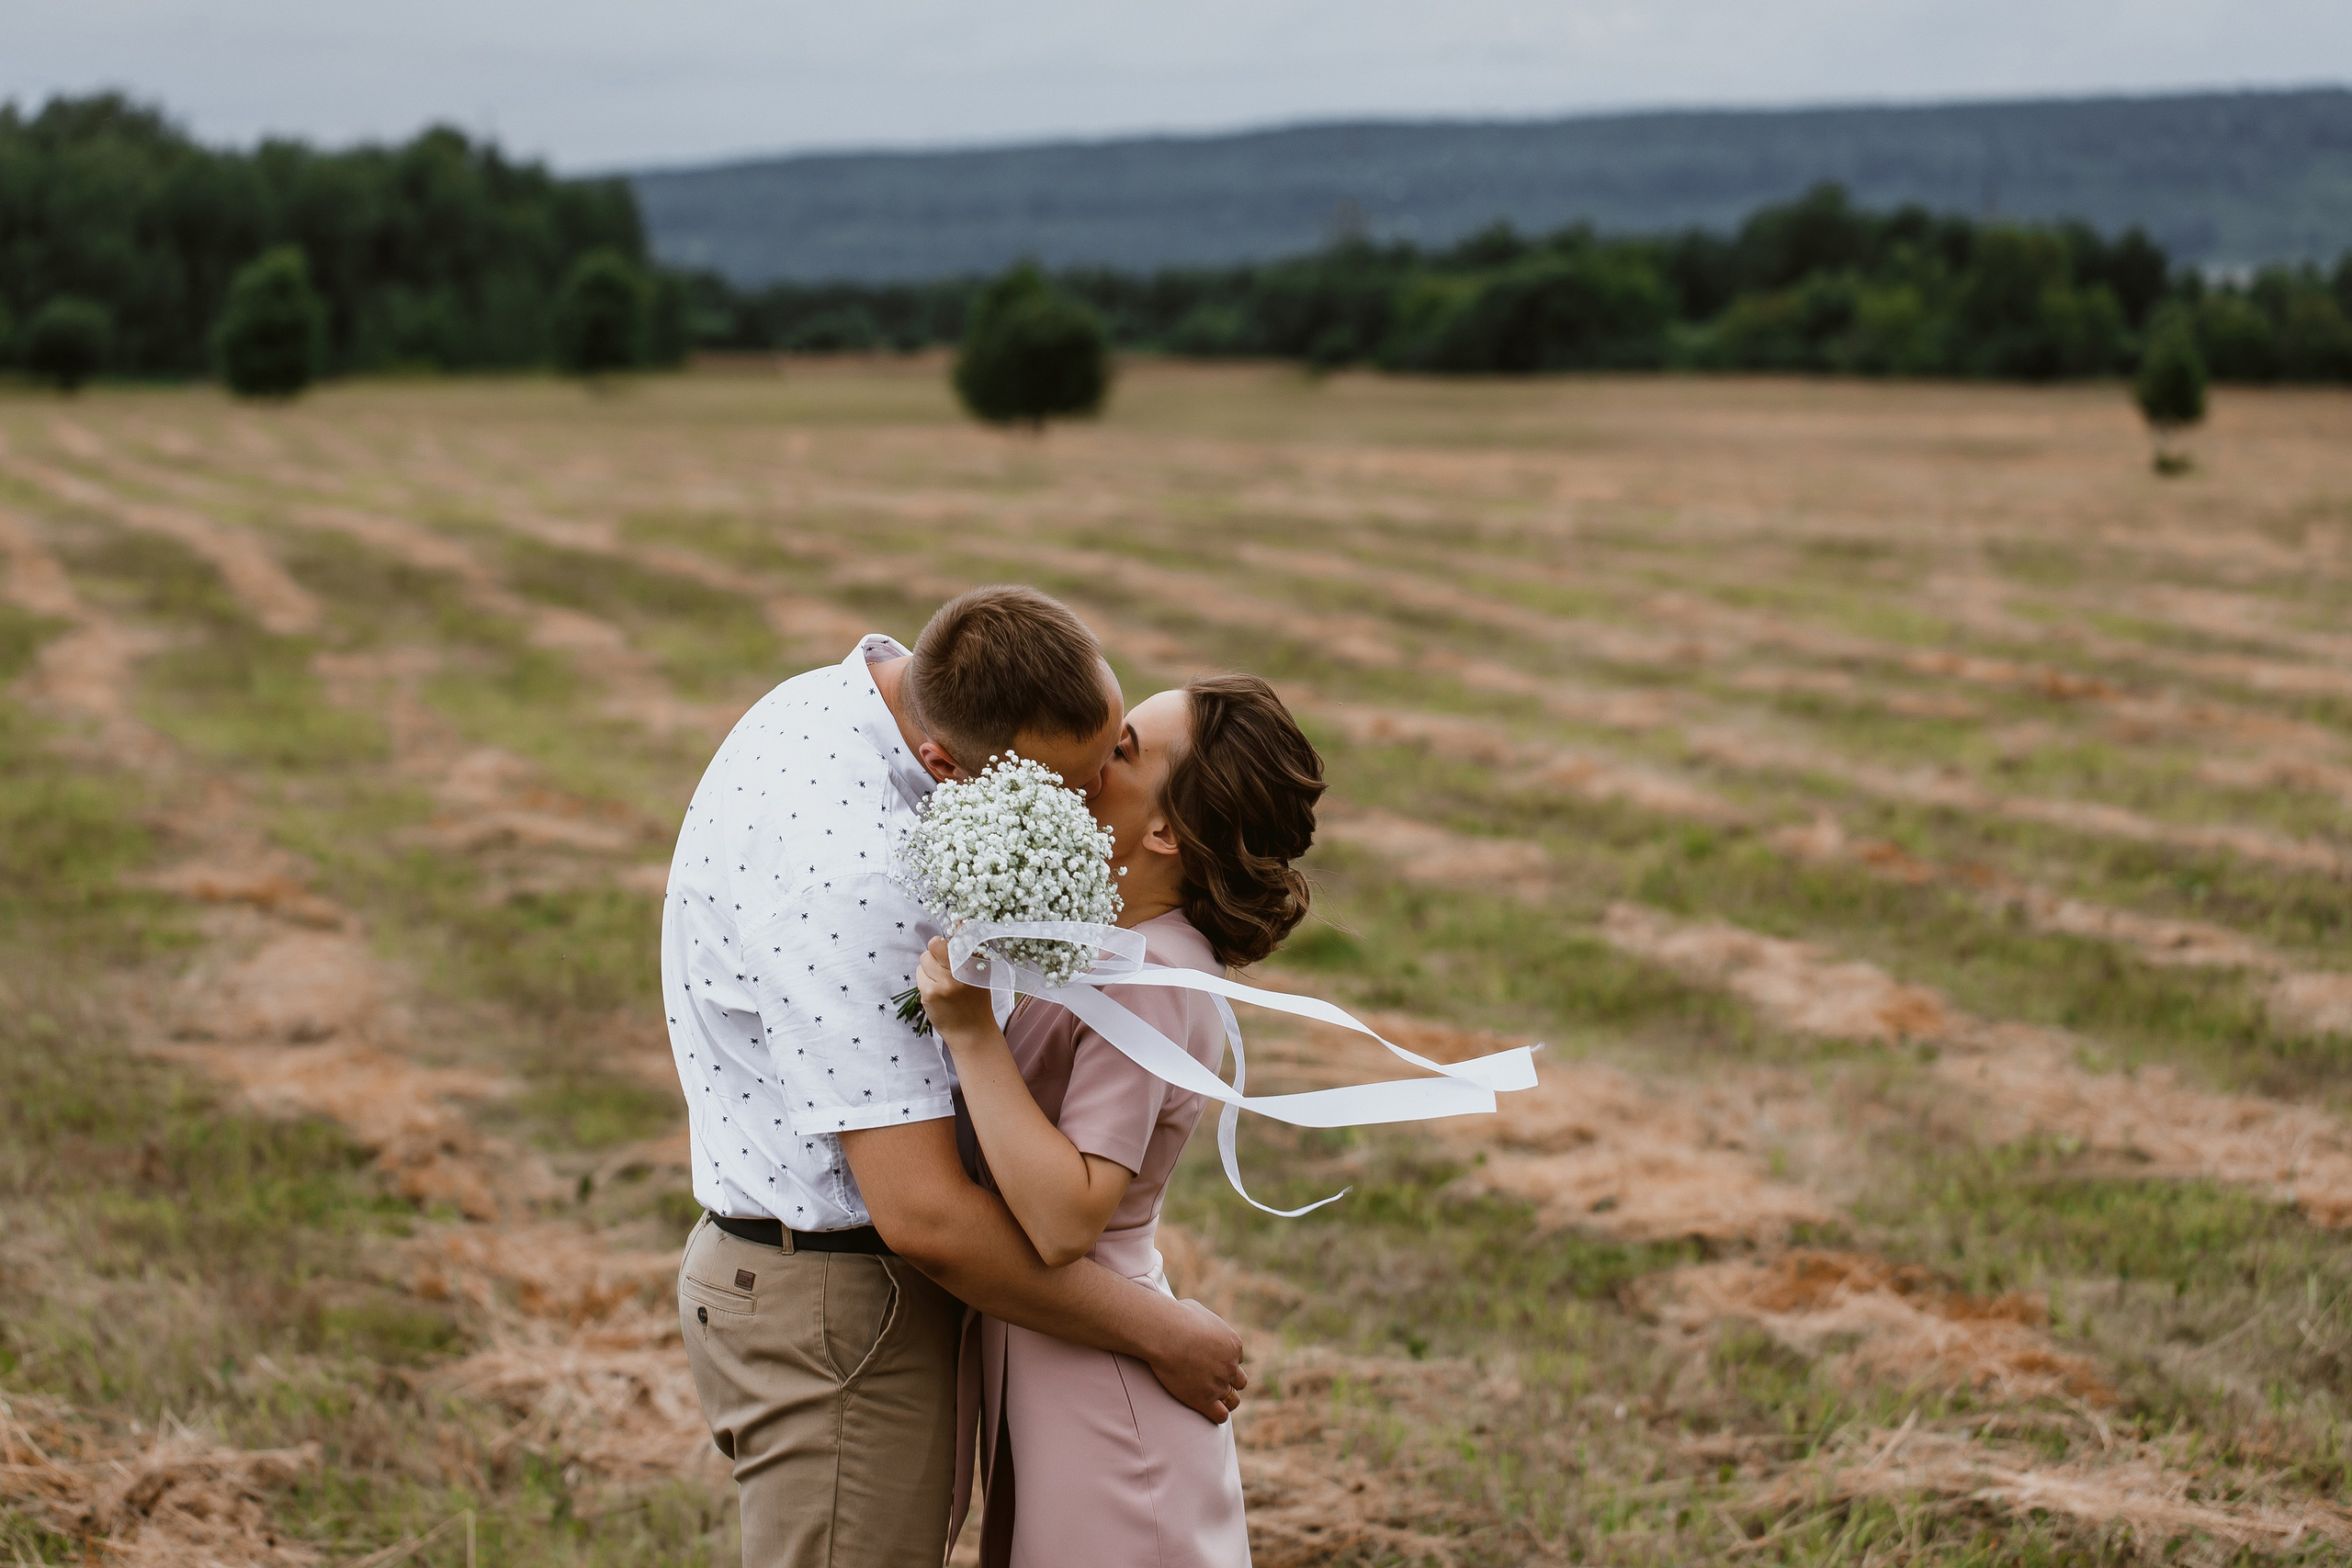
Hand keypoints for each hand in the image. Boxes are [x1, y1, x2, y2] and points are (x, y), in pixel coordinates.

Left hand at [916, 937, 998, 1044]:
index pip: (958, 935)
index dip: (950, 937)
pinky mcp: (931, 993)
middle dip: (935, 950)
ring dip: (928, 967)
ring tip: (941, 981)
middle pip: (935, 944)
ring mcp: (945, 982)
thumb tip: (958, 923)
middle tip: (942, 964)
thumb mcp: (981, 973)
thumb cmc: (975, 999)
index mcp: (976, 962)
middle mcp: (961, 970)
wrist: (972, 1031)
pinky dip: (925, 981)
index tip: (950, 942)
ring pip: (924, 959)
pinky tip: (937, 992)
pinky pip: (919, 975)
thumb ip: (970, 950)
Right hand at [1143, 1298, 1247, 1423]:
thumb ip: (1204, 1321)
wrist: (1165, 1334)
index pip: (1237, 1359)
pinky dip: (1217, 1414)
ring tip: (1211, 1398)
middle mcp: (1230, 1366)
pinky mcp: (1205, 1400)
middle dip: (1228, 1381)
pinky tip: (1207, 1409)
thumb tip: (1196, 1320)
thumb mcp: (1197, 1310)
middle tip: (1211, 1380)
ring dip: (1226, 1400)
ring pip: (1233, 1400)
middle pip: (1240, 1380)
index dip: (1224, 1361)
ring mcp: (1219, 1385)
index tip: (1209, 1361)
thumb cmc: (1176, 1317)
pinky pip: (1221, 1415)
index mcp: (1233, 1345)